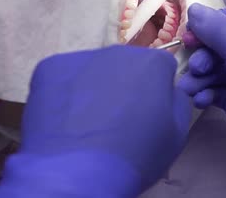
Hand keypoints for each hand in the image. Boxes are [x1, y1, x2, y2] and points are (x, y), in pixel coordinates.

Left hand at [0, 46, 190, 197]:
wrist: (75, 173)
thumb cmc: (134, 156)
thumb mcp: (176, 134)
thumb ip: (177, 101)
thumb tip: (166, 90)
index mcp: (152, 62)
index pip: (161, 67)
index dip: (156, 91)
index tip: (147, 114)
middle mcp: (117, 51)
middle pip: (126, 65)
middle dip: (124, 85)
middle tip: (116, 121)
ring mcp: (79, 58)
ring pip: (93, 69)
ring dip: (94, 88)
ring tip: (86, 124)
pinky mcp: (48, 68)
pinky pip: (63, 77)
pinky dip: (64, 94)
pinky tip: (64, 121)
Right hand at [177, 4, 225, 197]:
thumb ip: (221, 32)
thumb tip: (195, 9)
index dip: (217, 25)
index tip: (193, 31)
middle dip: (207, 56)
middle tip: (195, 67)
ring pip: (221, 68)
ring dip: (203, 76)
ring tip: (191, 89)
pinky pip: (220, 88)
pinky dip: (208, 92)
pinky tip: (200, 101)